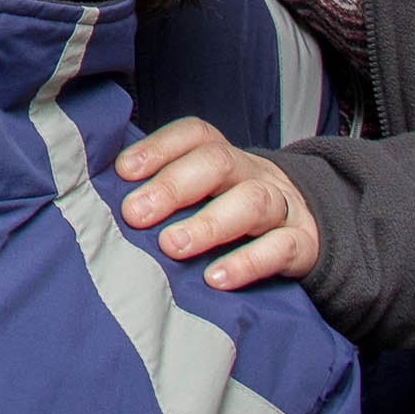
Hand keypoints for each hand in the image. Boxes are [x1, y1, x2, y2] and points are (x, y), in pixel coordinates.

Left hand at [116, 117, 320, 288]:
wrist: (306, 232)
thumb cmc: (233, 211)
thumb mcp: (205, 192)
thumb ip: (165, 190)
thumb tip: (108, 198)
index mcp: (223, 155)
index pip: (194, 135)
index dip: (158, 148)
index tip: (124, 172)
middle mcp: (252, 173)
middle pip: (218, 163)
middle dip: (173, 186)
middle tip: (135, 215)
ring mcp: (282, 206)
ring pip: (252, 202)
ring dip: (209, 224)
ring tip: (172, 246)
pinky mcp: (303, 244)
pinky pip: (281, 248)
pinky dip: (248, 262)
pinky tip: (215, 278)